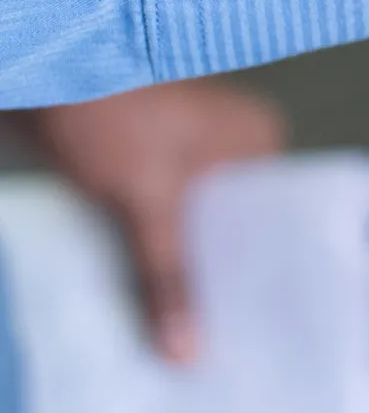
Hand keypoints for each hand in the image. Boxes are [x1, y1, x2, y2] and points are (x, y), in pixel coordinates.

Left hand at [17, 82, 286, 361]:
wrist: (44, 72)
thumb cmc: (108, 113)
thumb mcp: (146, 202)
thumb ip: (169, 274)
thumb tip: (186, 347)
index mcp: (259, 136)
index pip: (274, 217)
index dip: (262, 268)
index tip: (252, 317)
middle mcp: (233, 142)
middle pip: (232, 223)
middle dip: (214, 268)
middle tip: (207, 324)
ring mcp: (192, 150)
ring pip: (194, 222)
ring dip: (180, 257)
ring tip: (178, 309)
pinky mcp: (152, 160)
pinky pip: (165, 214)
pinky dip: (154, 242)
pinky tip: (149, 276)